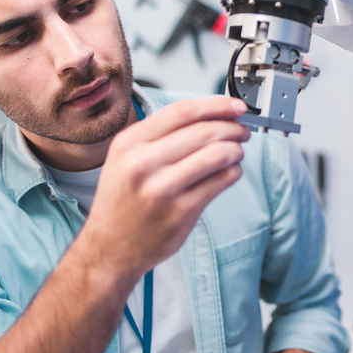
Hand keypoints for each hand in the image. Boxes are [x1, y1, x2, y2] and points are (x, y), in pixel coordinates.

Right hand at [83, 96, 250, 278]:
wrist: (109, 247)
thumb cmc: (123, 200)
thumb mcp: (126, 158)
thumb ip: (160, 135)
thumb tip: (209, 114)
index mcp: (130, 143)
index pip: (182, 111)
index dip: (216, 105)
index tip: (235, 106)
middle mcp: (143, 163)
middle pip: (204, 131)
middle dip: (232, 127)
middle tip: (242, 131)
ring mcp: (163, 188)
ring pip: (218, 154)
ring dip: (236, 150)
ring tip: (237, 152)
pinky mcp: (182, 211)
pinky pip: (221, 181)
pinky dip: (233, 172)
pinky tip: (230, 172)